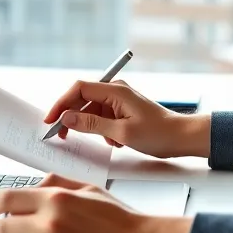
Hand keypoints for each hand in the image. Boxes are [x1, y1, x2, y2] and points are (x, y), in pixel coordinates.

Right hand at [41, 81, 210, 158]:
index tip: (50, 120)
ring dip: (93, 129)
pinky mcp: (122, 110)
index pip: (79, 90)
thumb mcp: (121, 133)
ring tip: (111, 142)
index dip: (61, 104)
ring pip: (92, 112)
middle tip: (62, 136)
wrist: (181, 137)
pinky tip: (118, 142)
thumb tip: (67, 118)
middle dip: (72, 119)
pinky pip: (102, 118)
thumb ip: (92, 125)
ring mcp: (119, 100)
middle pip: (82, 100)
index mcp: (115, 91)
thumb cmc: (158, 134)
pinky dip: (104, 131)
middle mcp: (115, 91)